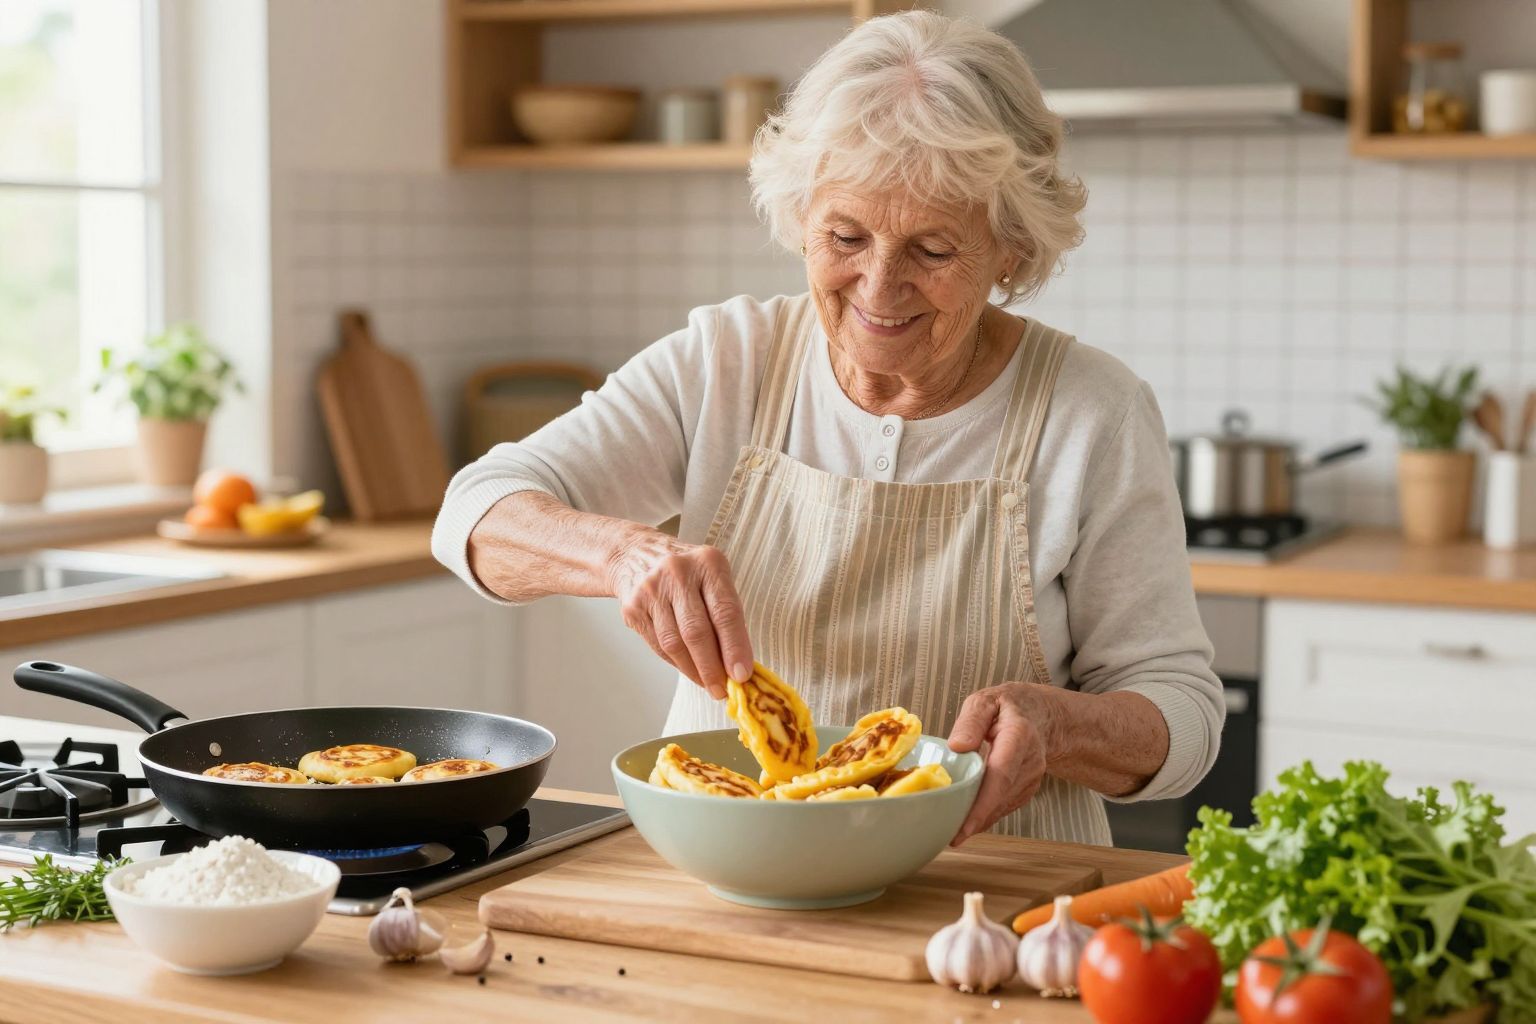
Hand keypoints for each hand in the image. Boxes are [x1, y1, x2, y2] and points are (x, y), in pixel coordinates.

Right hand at [607, 530, 752, 699]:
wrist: (636, 555)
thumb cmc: (688, 573)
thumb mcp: (714, 578)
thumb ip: (727, 614)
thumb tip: (738, 664)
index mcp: (708, 562)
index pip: (725, 611)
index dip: (735, 647)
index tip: (742, 675)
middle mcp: (678, 572)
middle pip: (697, 632)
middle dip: (712, 667)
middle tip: (723, 689)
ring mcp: (651, 590)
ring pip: (674, 643)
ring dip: (694, 671)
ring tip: (708, 684)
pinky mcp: (633, 607)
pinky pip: (658, 645)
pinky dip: (676, 663)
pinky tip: (689, 669)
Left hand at [946, 684, 1055, 845]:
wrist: (1040, 716)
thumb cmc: (1006, 707)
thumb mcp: (985, 701)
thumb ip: (971, 720)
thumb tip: (957, 747)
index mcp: (1019, 735)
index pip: (1001, 774)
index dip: (983, 803)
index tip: (965, 826)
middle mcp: (1030, 761)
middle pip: (1001, 797)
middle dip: (974, 819)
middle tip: (948, 837)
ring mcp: (1032, 778)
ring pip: (1003, 806)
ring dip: (979, 821)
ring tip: (952, 833)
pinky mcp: (1028, 789)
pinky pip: (1005, 807)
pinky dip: (986, 816)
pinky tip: (968, 822)